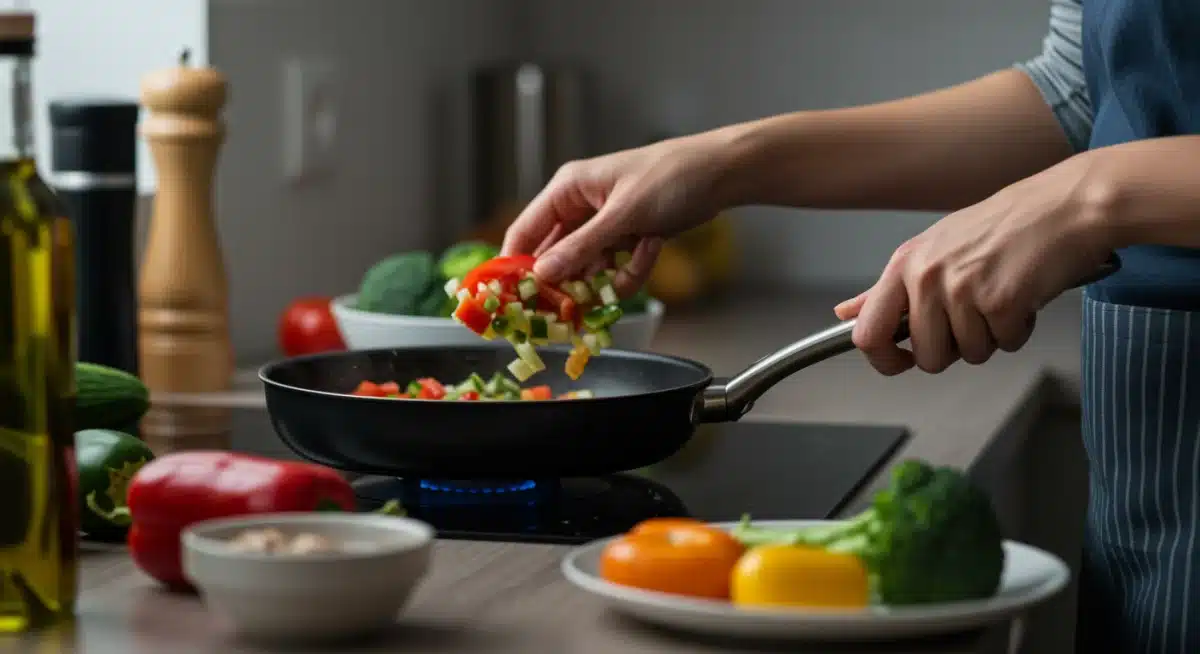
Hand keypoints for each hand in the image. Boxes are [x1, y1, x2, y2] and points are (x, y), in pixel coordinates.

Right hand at [501, 132, 736, 292]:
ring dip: (611, 275)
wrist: (719, 176)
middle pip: (555, 259)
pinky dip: (633, 268)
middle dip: (571, 281)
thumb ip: (581, 247)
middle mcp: (579, 209)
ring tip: (640, 250)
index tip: (511, 300)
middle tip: (578, 304)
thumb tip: (542, 274)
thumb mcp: (623, 214)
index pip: (524, 231)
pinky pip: (615, 272)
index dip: (514, 265)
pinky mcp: (625, 241)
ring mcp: (603, 228)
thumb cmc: (670, 178)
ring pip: (588, 272)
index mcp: (567, 190)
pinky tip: (652, 245)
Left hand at [833, 159, 1111, 374]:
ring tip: (1003, 296)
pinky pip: (1005, 345)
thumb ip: (887, 290)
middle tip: (976, 315)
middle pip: (926, 357)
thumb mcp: (933, 248)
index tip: (903, 360)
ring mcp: (963, 289)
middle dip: (954, 349)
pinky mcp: (1001, 301)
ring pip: (969, 354)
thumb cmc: (1005, 225)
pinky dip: (1019, 330)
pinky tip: (1025, 296)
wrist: (1068, 204)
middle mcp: (927, 276)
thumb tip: (845, 314)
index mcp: (905, 264)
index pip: (867, 334)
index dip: (884, 360)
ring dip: (991, 336)